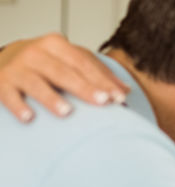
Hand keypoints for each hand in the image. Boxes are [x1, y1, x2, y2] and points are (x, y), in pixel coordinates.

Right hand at [0, 33, 128, 122]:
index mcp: (57, 45)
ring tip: (67, 112)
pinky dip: (18, 105)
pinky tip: (29, 117)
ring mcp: (18, 68)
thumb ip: (98, 74)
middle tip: (102, 102)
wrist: (6, 59)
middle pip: (63, 72)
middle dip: (84, 88)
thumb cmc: (47, 63)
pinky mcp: (2, 83)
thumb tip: (125, 91)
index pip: (83, 64)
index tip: (118, 98)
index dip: (102, 81)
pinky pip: (9, 95)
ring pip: (36, 82)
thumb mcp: (71, 61)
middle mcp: (37, 53)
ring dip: (51, 98)